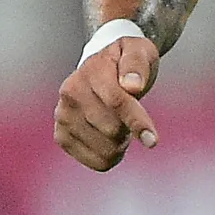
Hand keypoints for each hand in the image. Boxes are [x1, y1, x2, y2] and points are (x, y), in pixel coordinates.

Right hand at [54, 35, 161, 170]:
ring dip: (121, 143)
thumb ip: (137, 64)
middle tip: (131, 116)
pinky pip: (97, 162)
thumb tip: (132, 86)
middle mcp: (70, 93)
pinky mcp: (62, 136)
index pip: (116, 101)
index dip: (136, 121)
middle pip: (112, 130)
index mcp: (90, 70)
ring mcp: (63, 116)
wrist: (101, 71)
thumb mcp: (140, 52)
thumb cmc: (125, 63)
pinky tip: (110, 140)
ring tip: (120, 124)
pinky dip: (112, 156)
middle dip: (129, 128)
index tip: (153, 140)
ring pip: (106, 150)